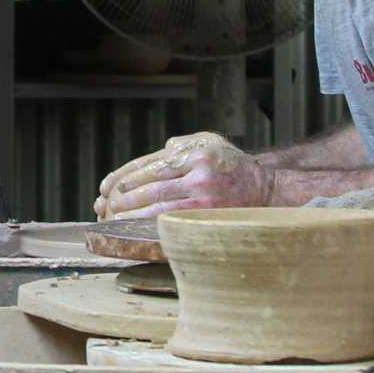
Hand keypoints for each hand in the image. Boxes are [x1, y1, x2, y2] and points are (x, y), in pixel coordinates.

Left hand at [95, 132, 273, 216]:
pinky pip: (175, 221)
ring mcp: (205, 197)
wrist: (264, 188)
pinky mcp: (209, 215)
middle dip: (127, 198)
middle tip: (109, 205)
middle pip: (153, 186)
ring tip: (117, 219)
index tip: (112, 187)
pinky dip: (153, 225)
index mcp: (195, 153)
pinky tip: (140, 229)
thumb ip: (181, 145)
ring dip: (135, 215)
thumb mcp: (209, 143)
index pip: (152, 165)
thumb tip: (156, 155)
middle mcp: (200, 173)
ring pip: (161, 207)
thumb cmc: (230, 164)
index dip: (128, 176)